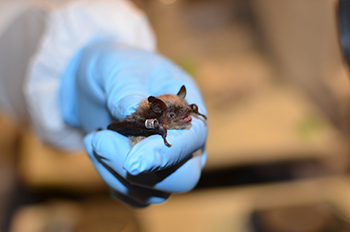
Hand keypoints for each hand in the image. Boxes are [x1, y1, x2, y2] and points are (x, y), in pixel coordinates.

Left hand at [60, 40, 207, 206]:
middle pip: (182, 178)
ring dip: (114, 170)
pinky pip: (131, 195)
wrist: (98, 83)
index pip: (192, 141)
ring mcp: (166, 164)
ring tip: (94, 137)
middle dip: (138, 170)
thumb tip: (131, 112)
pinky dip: (109, 178)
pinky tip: (97, 150)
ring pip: (152, 191)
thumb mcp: (119, 68)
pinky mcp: (143, 177)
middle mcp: (184, 143)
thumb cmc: (116, 68)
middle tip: (100, 141)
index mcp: (189, 111)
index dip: (167, 155)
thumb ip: (127, 90)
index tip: (133, 162)